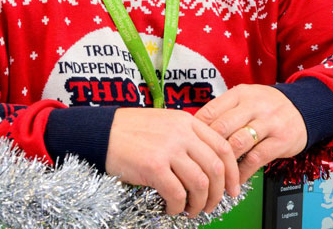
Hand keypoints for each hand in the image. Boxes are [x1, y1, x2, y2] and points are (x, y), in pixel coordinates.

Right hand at [105, 108, 239, 216]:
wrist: (99, 132)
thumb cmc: (131, 131)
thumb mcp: (166, 123)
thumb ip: (187, 137)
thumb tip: (207, 164)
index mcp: (188, 122)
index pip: (222, 147)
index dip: (233, 172)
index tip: (233, 188)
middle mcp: (182, 133)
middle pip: (215, 167)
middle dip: (219, 192)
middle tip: (213, 205)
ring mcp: (169, 149)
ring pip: (200, 183)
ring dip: (200, 203)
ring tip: (192, 210)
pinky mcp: (153, 166)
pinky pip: (176, 193)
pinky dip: (178, 206)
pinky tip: (172, 208)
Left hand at [195, 84, 307, 183]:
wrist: (304, 108)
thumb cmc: (267, 108)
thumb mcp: (246, 100)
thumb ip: (224, 112)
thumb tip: (194, 133)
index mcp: (240, 94)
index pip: (210, 111)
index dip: (196, 132)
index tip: (189, 148)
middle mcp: (254, 105)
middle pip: (222, 127)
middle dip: (207, 149)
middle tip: (198, 165)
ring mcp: (269, 121)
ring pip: (238, 143)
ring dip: (224, 163)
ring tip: (215, 176)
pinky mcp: (281, 139)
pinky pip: (256, 159)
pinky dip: (242, 173)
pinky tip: (234, 180)